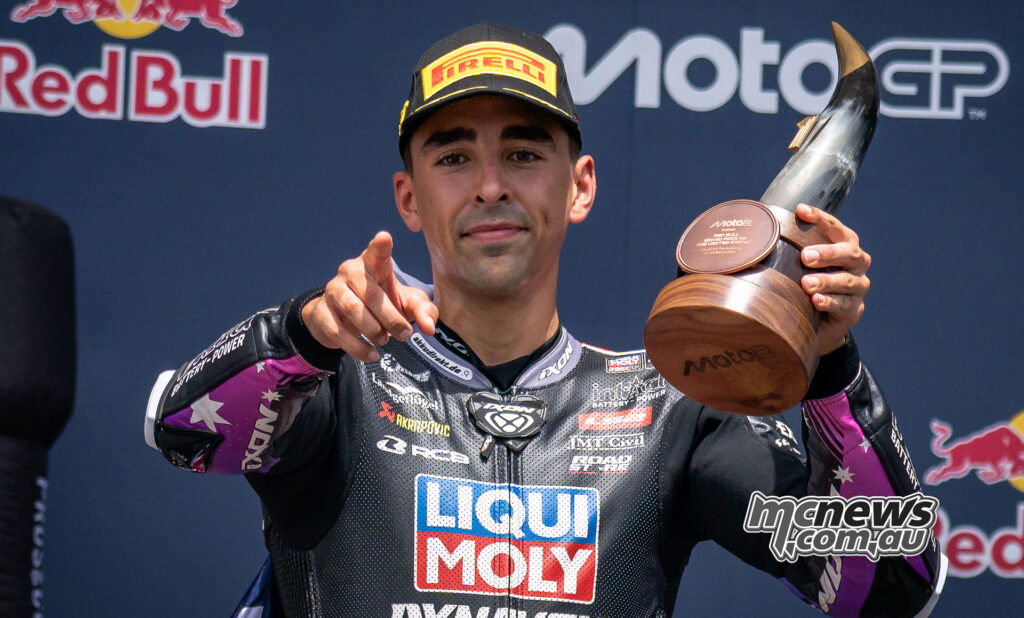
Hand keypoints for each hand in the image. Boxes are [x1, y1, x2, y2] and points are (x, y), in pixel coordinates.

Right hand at [301, 231, 438, 361]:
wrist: (348, 321)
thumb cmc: (384, 305)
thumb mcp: (407, 305)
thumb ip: (423, 312)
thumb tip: (429, 328)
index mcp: (374, 264)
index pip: (377, 252)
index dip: (380, 246)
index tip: (384, 238)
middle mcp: (350, 272)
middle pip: (371, 294)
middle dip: (391, 319)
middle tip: (404, 334)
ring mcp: (333, 291)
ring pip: (352, 310)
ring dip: (373, 331)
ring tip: (384, 341)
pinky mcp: (321, 312)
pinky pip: (338, 331)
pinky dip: (358, 347)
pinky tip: (371, 354)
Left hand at [796, 204, 870, 354]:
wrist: (818, 322)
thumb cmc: (806, 285)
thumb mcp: (799, 266)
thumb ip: (790, 249)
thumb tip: (757, 232)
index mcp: (845, 246)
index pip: (835, 228)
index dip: (820, 218)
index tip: (801, 210)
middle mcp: (856, 264)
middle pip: (848, 253)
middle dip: (827, 253)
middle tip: (805, 256)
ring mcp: (858, 287)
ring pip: (846, 281)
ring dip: (825, 281)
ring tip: (806, 283)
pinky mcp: (854, 310)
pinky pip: (844, 305)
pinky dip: (829, 302)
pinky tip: (816, 302)